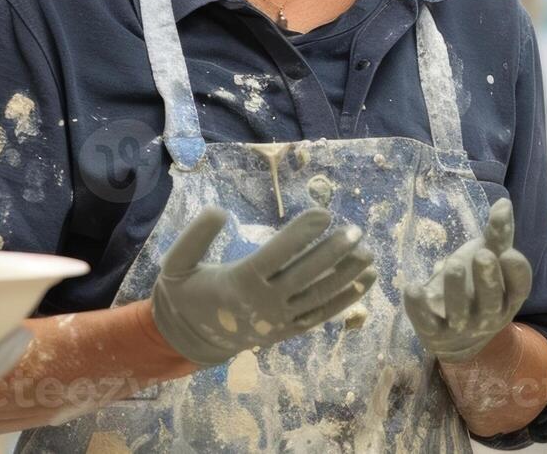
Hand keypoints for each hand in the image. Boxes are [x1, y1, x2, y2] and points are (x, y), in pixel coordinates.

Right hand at [150, 206, 375, 366]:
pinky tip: (366, 281)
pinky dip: (345, 299)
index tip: (324, 213)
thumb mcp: (177, 263)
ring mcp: (279, 319)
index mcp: (240, 282)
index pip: (277, 254)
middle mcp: (264, 302)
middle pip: (306, 275)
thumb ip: (196, 235)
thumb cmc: (185, 294)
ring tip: (369, 253)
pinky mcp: (288, 331)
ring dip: (346, 275)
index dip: (302, 233)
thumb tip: (219, 210)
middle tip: (355, 230)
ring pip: (319, 296)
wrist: (189, 338)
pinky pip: (321, 316)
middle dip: (333, 252)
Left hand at [404, 198, 532, 363]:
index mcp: (507, 297)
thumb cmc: (477, 288)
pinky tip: (412, 287)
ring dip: (455, 287)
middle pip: (491, 300)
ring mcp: (461, 327)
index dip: (516, 273)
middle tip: (483, 255)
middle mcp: (488, 316)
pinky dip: (418, 307)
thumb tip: (503, 203)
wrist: (457, 337)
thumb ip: (497, 236)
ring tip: (451, 262)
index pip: (519, 288)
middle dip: (487, 279)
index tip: (508, 253)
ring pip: (460, 311)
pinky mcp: (434, 333)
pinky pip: (426, 322)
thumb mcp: (489, 261)